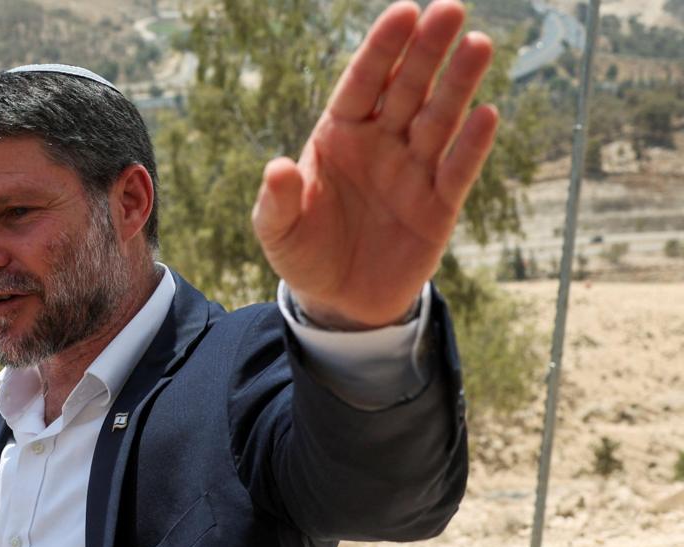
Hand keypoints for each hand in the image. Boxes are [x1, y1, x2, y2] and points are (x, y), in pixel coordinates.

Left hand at [251, 0, 497, 328]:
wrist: (339, 301)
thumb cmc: (304, 253)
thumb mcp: (278, 231)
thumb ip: (278, 200)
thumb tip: (278, 168)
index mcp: (339, 135)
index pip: (363, 83)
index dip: (382, 50)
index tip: (403, 12)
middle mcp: (380, 144)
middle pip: (407, 89)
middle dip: (426, 51)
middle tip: (449, 9)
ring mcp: (412, 171)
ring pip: (438, 120)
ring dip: (458, 84)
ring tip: (477, 44)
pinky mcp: (439, 206)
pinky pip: (456, 171)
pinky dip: (471, 146)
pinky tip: (486, 114)